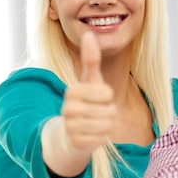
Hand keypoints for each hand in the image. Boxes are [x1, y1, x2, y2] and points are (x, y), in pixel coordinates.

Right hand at [61, 32, 115, 154]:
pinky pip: (102, 139)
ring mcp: (71, 127)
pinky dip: (102, 137)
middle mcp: (68, 109)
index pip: (106, 93)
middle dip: (108, 112)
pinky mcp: (76, 143)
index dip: (108, 96)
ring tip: (96, 122)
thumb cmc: (84, 103)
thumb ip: (90, 59)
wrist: (68, 134)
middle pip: (109, 110)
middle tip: (98, 112)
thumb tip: (89, 34)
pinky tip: (92, 134)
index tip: (99, 97)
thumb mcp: (89, 81)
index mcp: (71, 92)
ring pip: (106, 125)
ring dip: (106, 125)